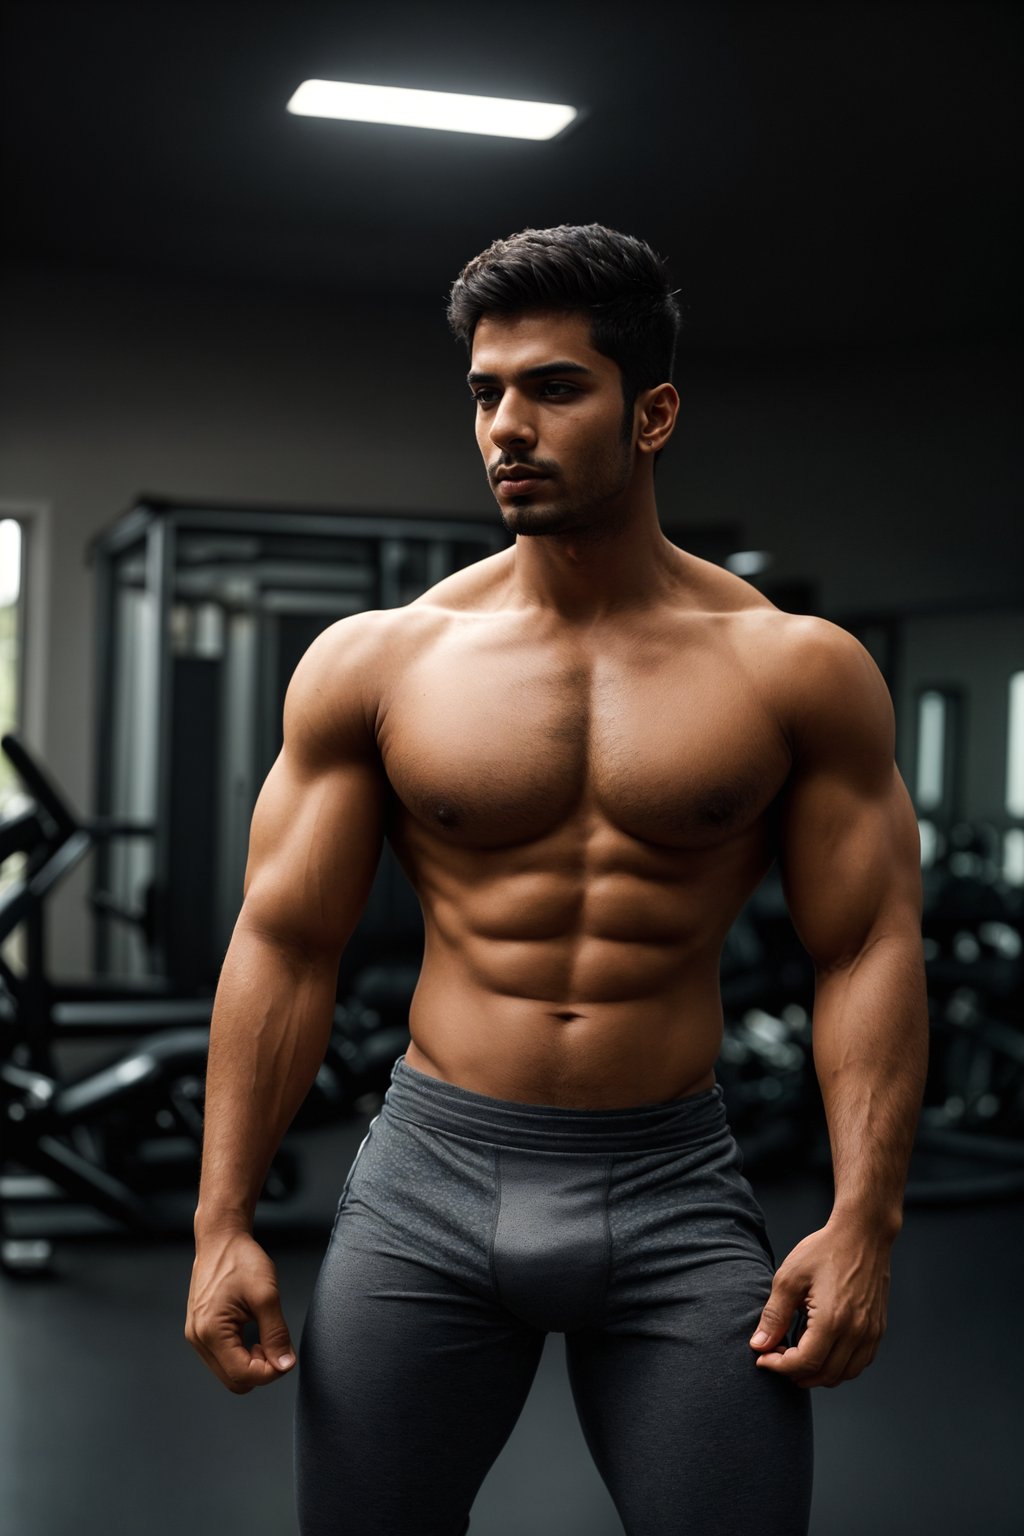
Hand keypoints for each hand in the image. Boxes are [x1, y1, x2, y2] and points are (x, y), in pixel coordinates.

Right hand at [185, 1229, 295, 1393]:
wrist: (220, 1239)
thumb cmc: (241, 1260)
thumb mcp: (266, 1295)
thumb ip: (276, 1334)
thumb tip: (285, 1365)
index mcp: (211, 1331)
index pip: (242, 1375)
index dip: (270, 1372)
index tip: (286, 1356)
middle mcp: (198, 1339)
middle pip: (234, 1380)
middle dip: (260, 1370)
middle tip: (276, 1344)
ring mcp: (196, 1336)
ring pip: (228, 1372)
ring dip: (251, 1362)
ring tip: (264, 1334)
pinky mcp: (200, 1331)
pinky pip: (222, 1358)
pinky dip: (241, 1354)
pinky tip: (252, 1333)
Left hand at [748, 1216, 892, 1387]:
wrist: (863, 1233)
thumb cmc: (824, 1250)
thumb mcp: (789, 1278)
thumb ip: (774, 1316)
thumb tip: (759, 1345)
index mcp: (832, 1321)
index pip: (804, 1363)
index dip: (779, 1366)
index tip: (763, 1358)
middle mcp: (856, 1332)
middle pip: (825, 1375)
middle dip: (796, 1374)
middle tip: (777, 1360)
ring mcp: (871, 1332)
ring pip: (844, 1374)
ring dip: (819, 1375)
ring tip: (797, 1361)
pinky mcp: (878, 1328)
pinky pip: (860, 1362)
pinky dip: (840, 1367)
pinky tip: (823, 1354)